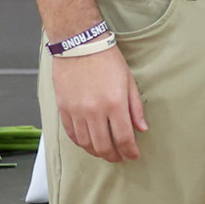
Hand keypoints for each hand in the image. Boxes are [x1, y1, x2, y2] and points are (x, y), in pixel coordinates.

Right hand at [52, 45, 146, 162]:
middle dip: (114, 156)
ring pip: (86, 143)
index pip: (123, 137)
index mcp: (114, 103)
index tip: (133, 156)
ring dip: (97, 152)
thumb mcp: (129, 81)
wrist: (80, 45)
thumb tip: (141, 128)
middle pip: (103, 145)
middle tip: (120, 158)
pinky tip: (88, 143)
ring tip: (105, 152)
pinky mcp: (63, 109)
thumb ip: (135, 107)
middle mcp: (94, 111)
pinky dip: (81, 143)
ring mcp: (76, 112)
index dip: (129, 151)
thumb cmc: (107, 59)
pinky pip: (72, 134)